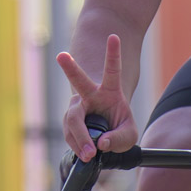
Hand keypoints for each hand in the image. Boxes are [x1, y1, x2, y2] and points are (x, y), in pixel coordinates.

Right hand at [55, 34, 137, 160]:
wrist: (104, 137)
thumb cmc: (119, 130)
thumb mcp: (129, 135)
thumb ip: (120, 139)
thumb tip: (101, 143)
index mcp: (109, 91)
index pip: (112, 71)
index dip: (113, 54)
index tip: (114, 36)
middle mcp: (90, 96)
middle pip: (79, 82)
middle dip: (70, 68)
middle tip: (62, 56)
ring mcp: (77, 109)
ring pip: (73, 119)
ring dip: (80, 137)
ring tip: (89, 153)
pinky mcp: (69, 124)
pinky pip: (70, 136)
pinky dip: (78, 147)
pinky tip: (85, 154)